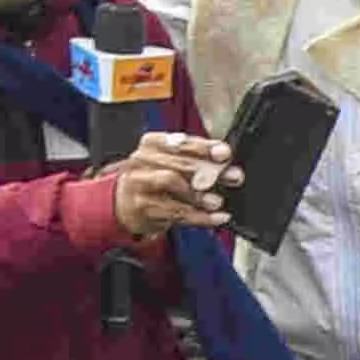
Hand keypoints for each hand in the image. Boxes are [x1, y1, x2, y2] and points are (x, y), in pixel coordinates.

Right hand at [107, 131, 238, 241]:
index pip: (180, 141)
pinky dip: (201, 217)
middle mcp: (142, 160)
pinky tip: (218, 218)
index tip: (223, 153)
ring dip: (199, 194)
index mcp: (152, 144)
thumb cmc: (156, 180)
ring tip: (217, 201)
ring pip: (172, 183)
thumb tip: (228, 164)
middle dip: (210, 170)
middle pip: (179, 162)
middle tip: (232, 176)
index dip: (203, 147)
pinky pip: (176, 212)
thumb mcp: (175, 165)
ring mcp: (139, 184)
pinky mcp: (143, 208)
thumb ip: (202, 161)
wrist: (126, 205)